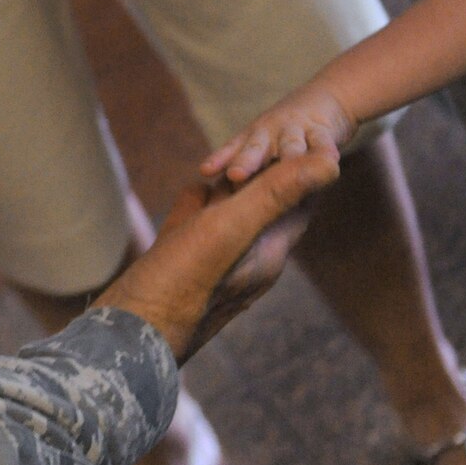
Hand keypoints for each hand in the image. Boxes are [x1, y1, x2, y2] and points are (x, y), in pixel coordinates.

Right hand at [94, 152, 338, 362]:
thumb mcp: (233, 227)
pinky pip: (202, 226)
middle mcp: (250, 260)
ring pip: (231, 213)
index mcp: (270, 252)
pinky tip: (194, 190)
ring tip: (235, 159)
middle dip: (265, 172)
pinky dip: (200, 203)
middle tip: (269, 137)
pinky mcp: (187, 266)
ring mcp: (216, 264)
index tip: (307, 133)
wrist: (132, 331)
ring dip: (230, 186)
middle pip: (266, 204)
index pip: (301, 201)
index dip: (305, 166)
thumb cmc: (181, 280)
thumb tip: (333, 162)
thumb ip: (278, 194)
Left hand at [200, 85, 354, 186]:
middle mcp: (270, 133)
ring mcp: (296, 130)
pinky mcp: (322, 131)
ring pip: (290, 145)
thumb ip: (245, 169)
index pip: (232, 150)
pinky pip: (323, 143)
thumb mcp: (262, 146)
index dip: (219, 160)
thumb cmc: (285, 134)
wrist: (324, 101)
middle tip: (235, 175)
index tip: (206, 171)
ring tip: (286, 166)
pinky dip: (325, 152)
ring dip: (288, 155)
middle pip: (256, 148)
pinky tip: (330, 161)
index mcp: (252, 139)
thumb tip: (220, 207)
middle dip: (247, 161)